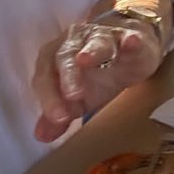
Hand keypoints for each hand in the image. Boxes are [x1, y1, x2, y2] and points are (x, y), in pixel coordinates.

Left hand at [32, 0, 170, 142]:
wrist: (129, 50)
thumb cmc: (99, 75)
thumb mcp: (78, 100)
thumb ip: (59, 116)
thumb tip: (41, 137)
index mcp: (55, 60)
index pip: (46, 77)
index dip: (50, 97)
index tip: (59, 118)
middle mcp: (74, 43)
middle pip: (65, 57)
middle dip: (68, 76)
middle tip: (73, 97)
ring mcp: (102, 37)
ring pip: (95, 43)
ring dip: (90, 51)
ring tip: (85, 59)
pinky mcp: (130, 37)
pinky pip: (129, 37)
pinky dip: (130, 41)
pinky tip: (131, 43)